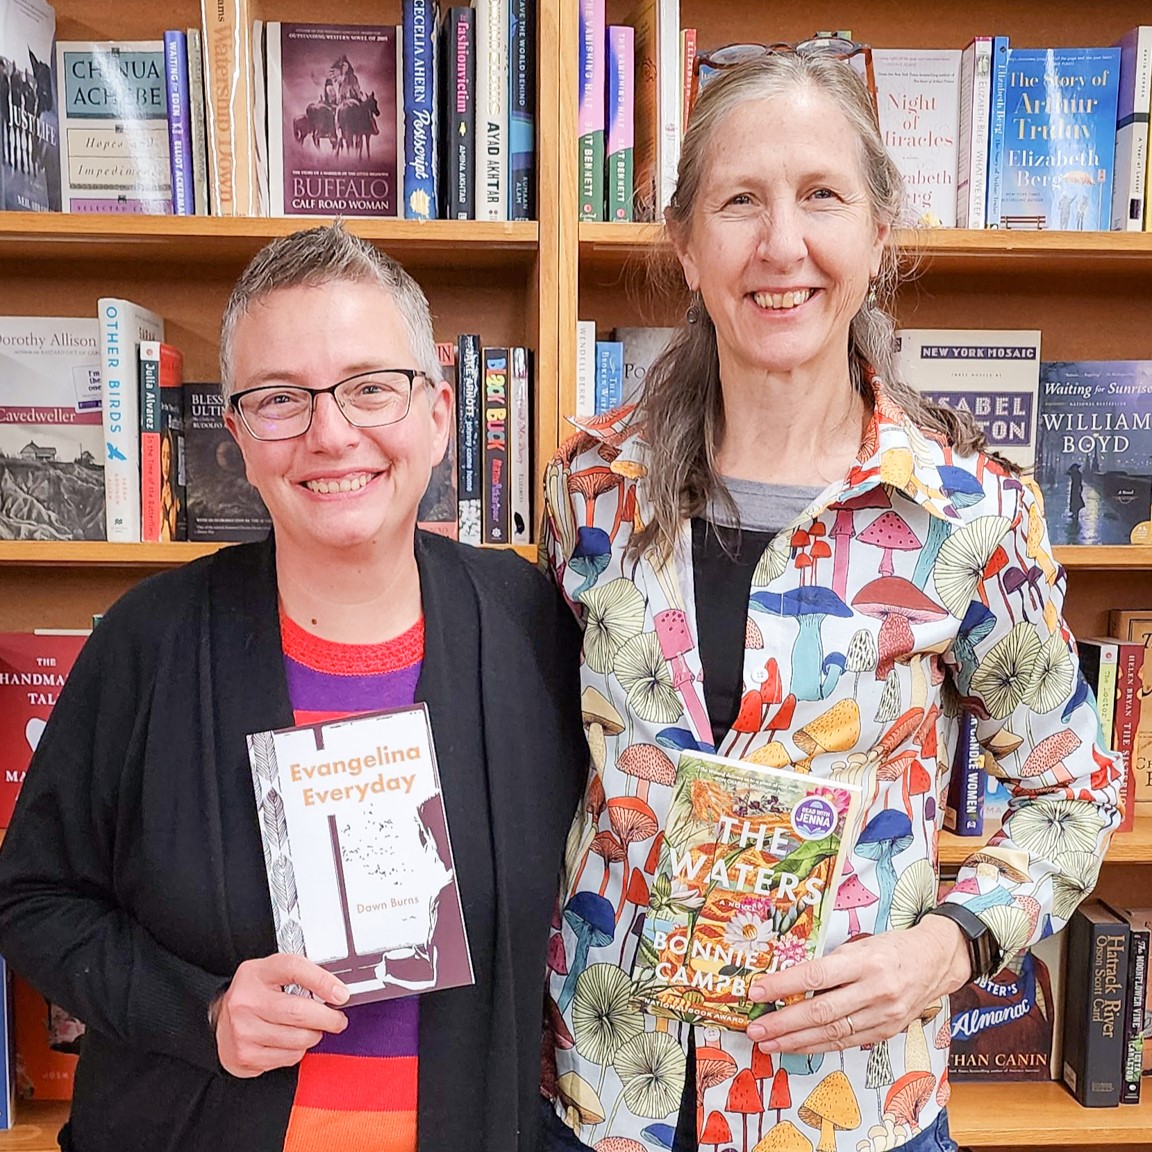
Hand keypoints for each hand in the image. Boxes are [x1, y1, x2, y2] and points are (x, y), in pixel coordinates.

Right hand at [214, 953, 349, 1076]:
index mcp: (257, 973)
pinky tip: (290, 1041)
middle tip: (338, 1019)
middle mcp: (246, 1001)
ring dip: (314, 1036)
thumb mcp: (272, 973)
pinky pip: (289, 1057)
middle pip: (299, 1012)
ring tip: (311, 1029)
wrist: (217, 1021)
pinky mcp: (246, 1056)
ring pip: (298, 1039)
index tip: (342, 994)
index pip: (294, 969)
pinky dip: (298, 1051)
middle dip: (328, 1018)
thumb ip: (301, 976)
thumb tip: (338, 992)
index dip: (323, 981)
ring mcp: (244, 1031)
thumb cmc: (254, 994)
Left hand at [744, 917, 970, 1053]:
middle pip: (821, 1011)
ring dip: (795, 1041)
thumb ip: (830, 963)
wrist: (935, 961)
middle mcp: (875, 990)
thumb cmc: (892, 947)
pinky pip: (846, 1042)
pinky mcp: (887, 1031)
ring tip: (768, 1043)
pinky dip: (818, 1046)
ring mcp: (883, 1015)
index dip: (783, 986)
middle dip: (783, 1023)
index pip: (815, 975)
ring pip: (832, 1033)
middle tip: (756, 1029)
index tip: (757, 992)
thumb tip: (789, 980)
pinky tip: (797, 1047)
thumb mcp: (860, 944)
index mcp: (865, 961)